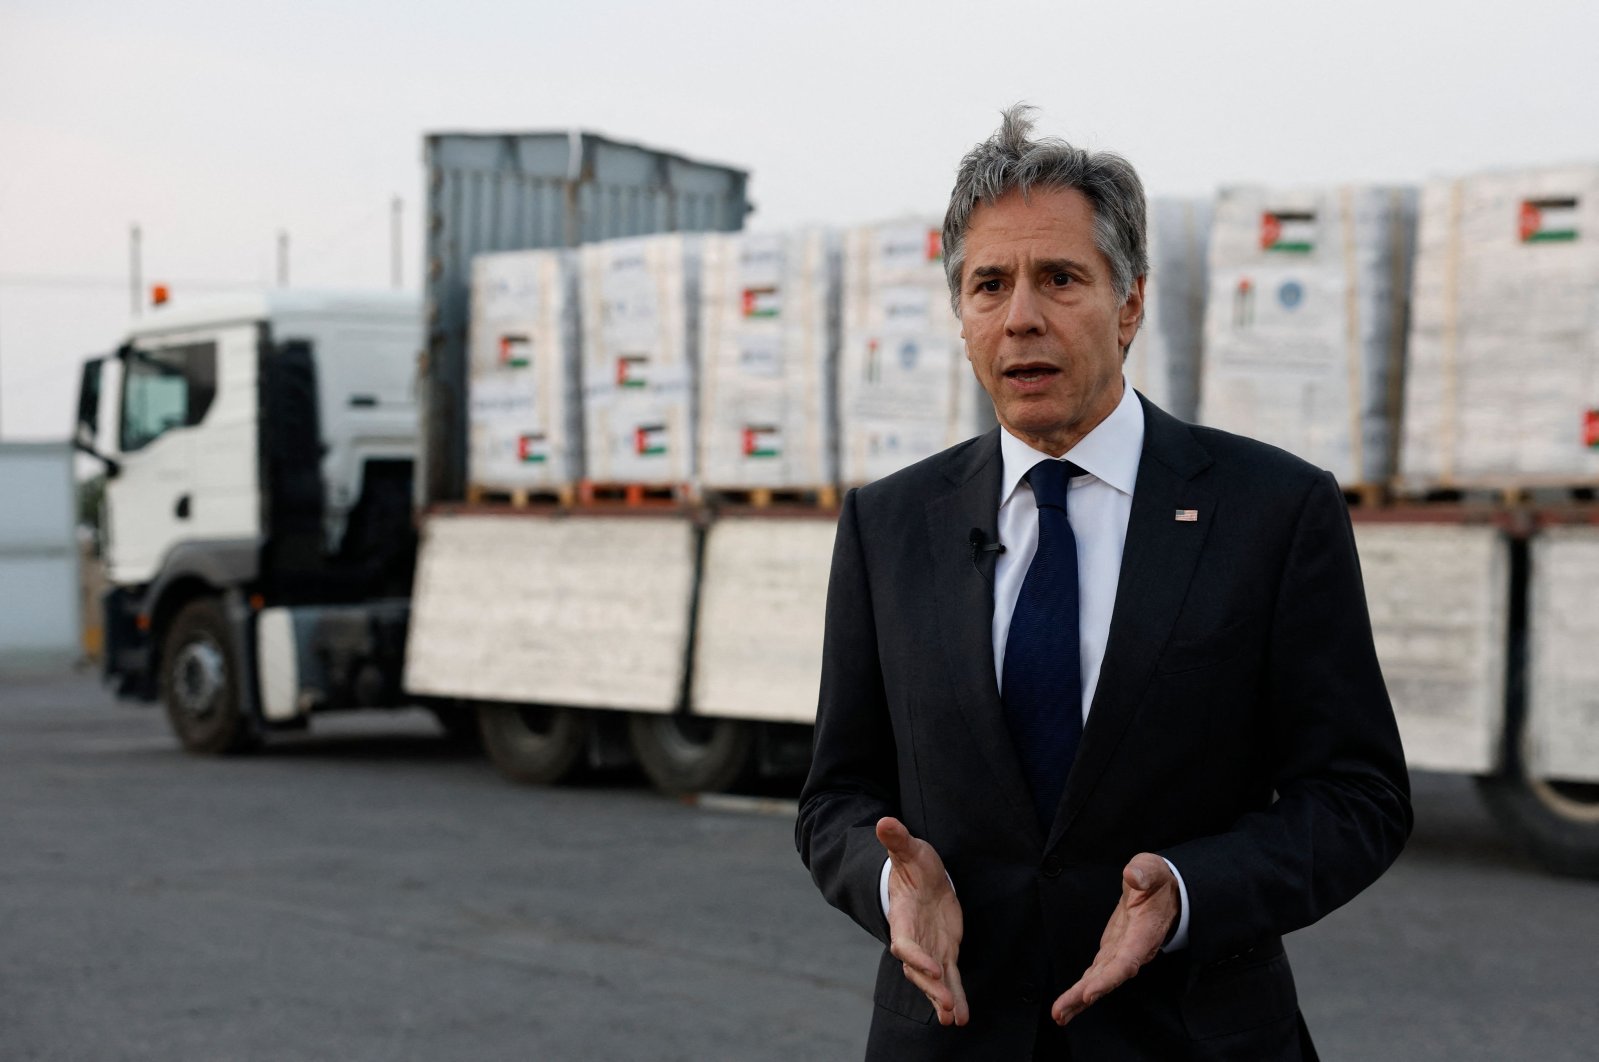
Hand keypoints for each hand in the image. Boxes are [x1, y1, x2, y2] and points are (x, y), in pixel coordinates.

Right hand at [876, 817, 969, 1026]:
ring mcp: (930, 950)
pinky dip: (956, 997)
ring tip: (954, 1019)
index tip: (934, 969)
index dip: (917, 958)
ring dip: (942, 999)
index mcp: (903, 919)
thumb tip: (884, 822)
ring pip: (935, 981)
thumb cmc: (913, 863)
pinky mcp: (945, 953)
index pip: (906, 944)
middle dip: (932, 988)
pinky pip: (950, 980)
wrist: (920, 878)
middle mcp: (914, 940)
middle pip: (919, 970)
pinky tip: (962, 1017)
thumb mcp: (909, 850)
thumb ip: (897, 840)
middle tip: (946, 1004)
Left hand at [1051, 853, 1178, 1025]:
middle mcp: (1132, 950)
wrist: (1164, 891)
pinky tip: (1068, 1005)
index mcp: (1143, 933)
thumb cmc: (1157, 881)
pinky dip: (1082, 990)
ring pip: (1099, 980)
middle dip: (1084, 996)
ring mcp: (1120, 953)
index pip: (1126, 960)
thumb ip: (1145, 872)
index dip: (1108, 978)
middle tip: (1060, 1013)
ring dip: (1078, 999)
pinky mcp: (1110, 952)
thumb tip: (1133, 875)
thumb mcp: (1153, 869)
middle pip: (1108, 978)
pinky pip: (1096, 974)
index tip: (1089, 993)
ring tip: (1059, 1016)